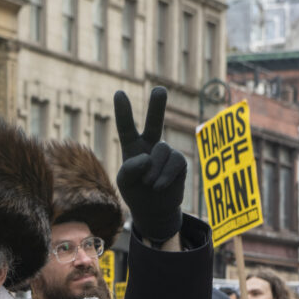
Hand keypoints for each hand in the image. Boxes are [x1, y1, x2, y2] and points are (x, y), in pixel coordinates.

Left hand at [114, 87, 185, 243]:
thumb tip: (148, 157)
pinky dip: (164, 176)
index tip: (119, 93)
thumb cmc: (136, 191)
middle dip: (157, 106)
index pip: (127, 127)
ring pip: (162, 150)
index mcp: (132, 146)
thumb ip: (130, 168)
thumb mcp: (125, 182)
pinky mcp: (179, 162)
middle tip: (160, 89)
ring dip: (153, 170)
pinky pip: (174, 162)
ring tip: (149, 184)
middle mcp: (150, 145)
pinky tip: (158, 186)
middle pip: (155, 122)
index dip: (124, 111)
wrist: (154, 209)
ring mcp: (166, 152)